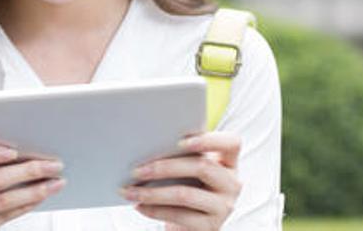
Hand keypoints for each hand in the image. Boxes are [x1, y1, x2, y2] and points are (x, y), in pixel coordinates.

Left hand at [121, 132, 241, 230]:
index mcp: (228, 162)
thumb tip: (146, 146)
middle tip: (136, 170)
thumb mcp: (190, 170)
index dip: (209, 140)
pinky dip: (155, 210)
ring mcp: (224, 206)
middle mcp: (231, 183)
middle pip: (202, 167)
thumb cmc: (188, 188)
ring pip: (186, 194)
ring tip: (130, 191)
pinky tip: (139, 205)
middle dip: (165, 167)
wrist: (191, 226)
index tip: (180, 140)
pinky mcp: (211, 226)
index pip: (232, 143)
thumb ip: (182, 156)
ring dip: (152, 192)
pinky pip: (179, 215)